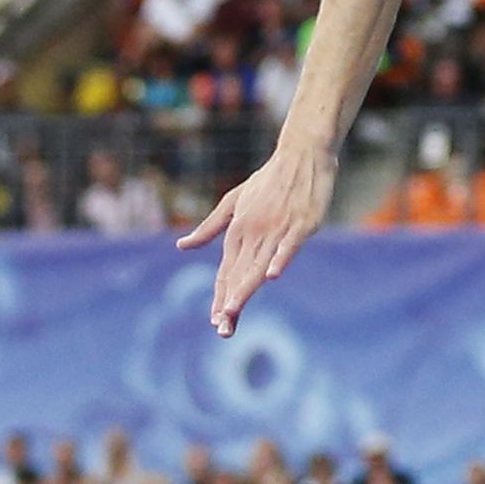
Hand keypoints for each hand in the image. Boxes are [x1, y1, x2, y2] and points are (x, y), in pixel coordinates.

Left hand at [178, 140, 338, 335]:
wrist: (301, 154)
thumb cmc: (269, 179)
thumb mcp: (235, 201)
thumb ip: (210, 227)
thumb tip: (182, 245)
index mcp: (238, 230)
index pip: (226, 270)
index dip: (221, 296)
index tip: (215, 320)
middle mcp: (254, 231)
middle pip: (240, 273)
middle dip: (231, 303)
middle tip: (222, 329)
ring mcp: (278, 227)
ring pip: (259, 264)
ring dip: (245, 289)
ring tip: (232, 313)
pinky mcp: (302, 223)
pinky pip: (289, 245)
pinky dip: (280, 259)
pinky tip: (272, 275)